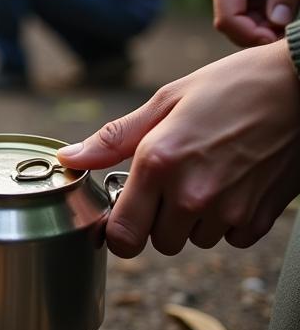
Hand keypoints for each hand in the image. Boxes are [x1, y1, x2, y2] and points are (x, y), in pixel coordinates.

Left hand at [56, 40, 299, 257]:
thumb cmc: (233, 86)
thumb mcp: (165, 101)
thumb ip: (114, 139)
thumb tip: (69, 158)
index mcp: (159, 164)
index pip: (122, 237)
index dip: (118, 230)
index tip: (123, 211)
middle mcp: (192, 194)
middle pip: (158, 242)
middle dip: (157, 219)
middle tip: (172, 182)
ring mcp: (230, 210)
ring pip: (194, 240)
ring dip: (194, 219)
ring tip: (208, 174)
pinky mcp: (260, 218)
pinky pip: (231, 237)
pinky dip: (229, 220)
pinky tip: (235, 183)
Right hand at [207, 0, 299, 46]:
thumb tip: (277, 24)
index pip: (227, 18)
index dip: (250, 36)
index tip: (280, 40)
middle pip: (233, 21)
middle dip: (260, 32)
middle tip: (291, 33)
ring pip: (245, 16)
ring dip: (268, 23)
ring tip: (295, 19)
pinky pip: (255, 4)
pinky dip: (272, 11)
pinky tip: (291, 8)